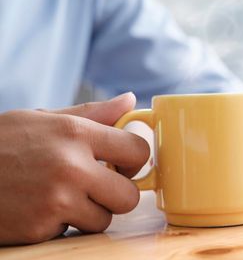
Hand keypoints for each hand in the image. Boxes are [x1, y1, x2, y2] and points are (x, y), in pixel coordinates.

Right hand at [0, 93, 148, 244]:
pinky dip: (61, 224)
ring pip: (104, 219)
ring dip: (89, 212)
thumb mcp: (43, 119)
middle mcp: (71, 167)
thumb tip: (129, 102)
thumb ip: (92, 114)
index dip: (134, 160)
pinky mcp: (40, 228)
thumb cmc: (1, 142)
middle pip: (128, 195)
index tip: (122, 164)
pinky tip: (40, 207)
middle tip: (98, 186)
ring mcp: (56, 200)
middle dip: (116, 194)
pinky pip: (73, 232)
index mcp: (75, 133)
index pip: (138, 150)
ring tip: (63, 196)